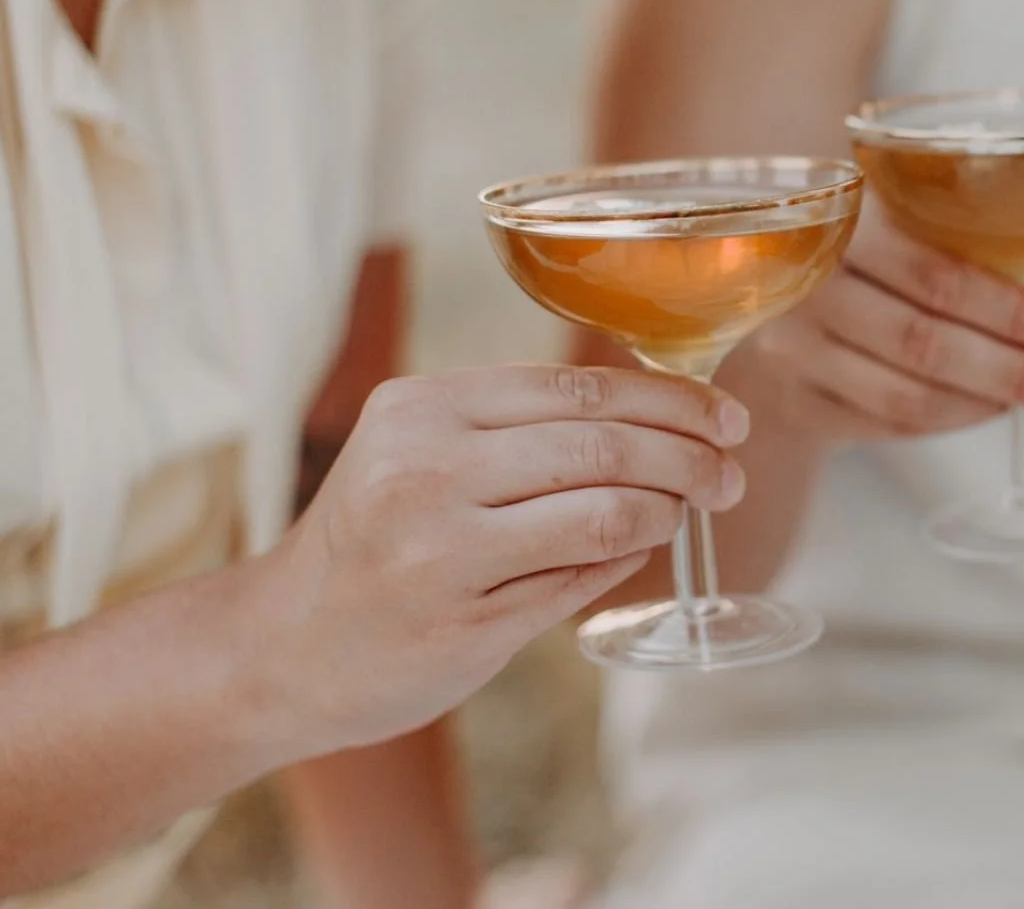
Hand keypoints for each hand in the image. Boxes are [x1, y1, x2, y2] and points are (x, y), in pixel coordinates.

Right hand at [245, 364, 747, 752]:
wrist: (281, 648)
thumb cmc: (373, 541)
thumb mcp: (419, 453)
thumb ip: (522, 430)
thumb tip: (663, 418)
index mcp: (421, 409)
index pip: (578, 387)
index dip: (670, 401)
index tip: (724, 418)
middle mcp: (424, 470)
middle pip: (603, 445)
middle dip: (690, 457)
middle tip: (729, 474)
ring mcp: (441, 551)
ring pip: (605, 512)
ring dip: (668, 510)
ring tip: (691, 510)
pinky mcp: (463, 624)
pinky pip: (579, 580)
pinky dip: (626, 560)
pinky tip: (641, 550)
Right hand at [729, 214, 1023, 441]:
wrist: (751, 272)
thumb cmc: (852, 235)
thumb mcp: (900, 211)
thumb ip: (978, 238)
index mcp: (837, 222)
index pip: (935, 278)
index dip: (1011, 309)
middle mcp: (803, 289)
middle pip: (926, 346)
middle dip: (1020, 372)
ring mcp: (792, 353)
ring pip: (909, 398)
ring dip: (993, 403)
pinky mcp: (795, 402)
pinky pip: (889, 424)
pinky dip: (953, 418)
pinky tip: (993, 405)